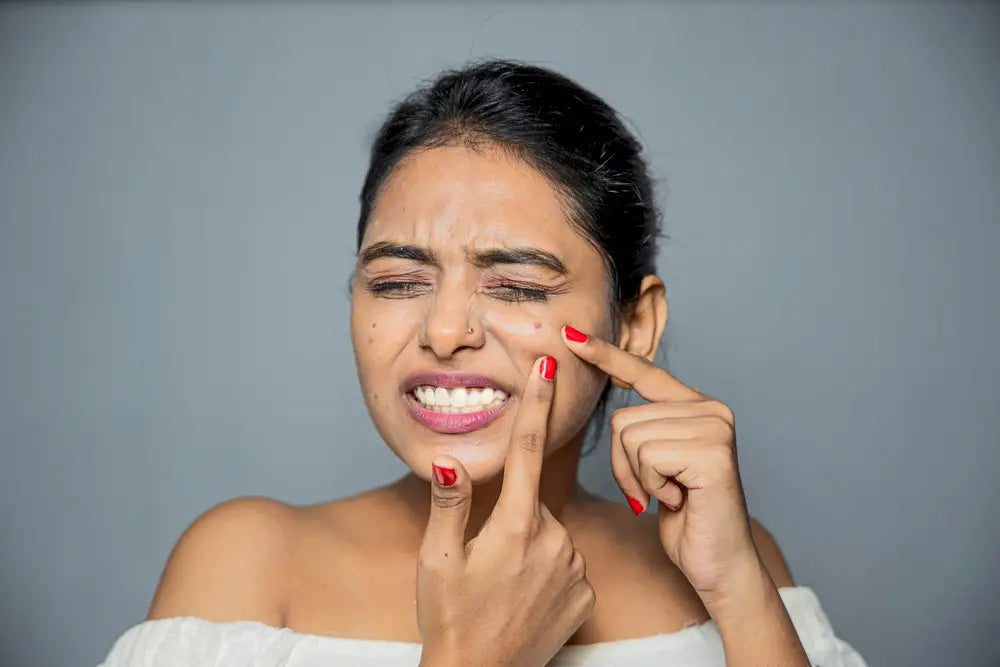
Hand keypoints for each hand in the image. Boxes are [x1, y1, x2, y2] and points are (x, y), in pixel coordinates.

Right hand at [416, 356, 595, 666]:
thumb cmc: (451, 619)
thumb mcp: (437, 560)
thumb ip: (449, 504)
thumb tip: (452, 459)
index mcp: (515, 526)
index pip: (527, 450)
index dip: (536, 404)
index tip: (550, 364)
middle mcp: (554, 541)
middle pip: (532, 502)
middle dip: (510, 517)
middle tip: (484, 560)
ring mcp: (575, 568)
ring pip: (549, 533)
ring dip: (528, 545)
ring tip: (502, 584)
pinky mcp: (588, 593)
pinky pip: (566, 562)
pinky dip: (547, 570)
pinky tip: (525, 595)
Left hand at [560, 324, 759, 612]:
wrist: (719, 565)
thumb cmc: (685, 518)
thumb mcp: (656, 465)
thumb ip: (643, 429)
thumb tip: (611, 403)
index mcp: (697, 407)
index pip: (644, 372)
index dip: (605, 355)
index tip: (570, 337)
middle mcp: (711, 409)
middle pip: (623, 418)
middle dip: (624, 464)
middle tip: (656, 491)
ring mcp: (714, 427)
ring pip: (630, 437)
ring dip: (637, 478)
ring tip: (668, 495)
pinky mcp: (712, 451)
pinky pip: (646, 456)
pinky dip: (651, 486)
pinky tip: (677, 500)